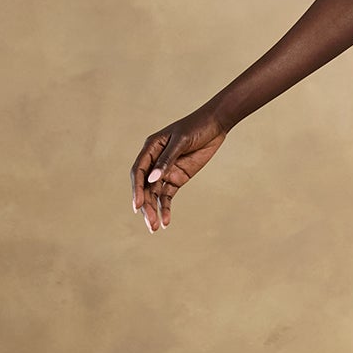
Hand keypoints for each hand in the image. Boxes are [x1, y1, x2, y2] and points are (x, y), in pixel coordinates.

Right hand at [131, 108, 227, 231]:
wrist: (215, 125)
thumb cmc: (196, 127)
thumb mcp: (181, 142)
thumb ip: (167, 160)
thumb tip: (152, 179)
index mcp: (150, 148)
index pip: (139, 172)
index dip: (136, 189)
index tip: (137, 205)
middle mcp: (155, 161)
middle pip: (146, 187)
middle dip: (146, 205)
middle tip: (150, 223)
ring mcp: (166, 171)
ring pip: (155, 194)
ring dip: (154, 210)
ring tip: (155, 227)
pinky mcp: (178, 178)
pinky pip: (168, 196)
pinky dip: (166, 208)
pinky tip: (166, 221)